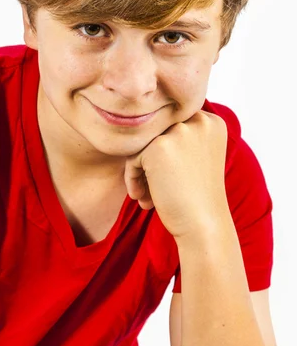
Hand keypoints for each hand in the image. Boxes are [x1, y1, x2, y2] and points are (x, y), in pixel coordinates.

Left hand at [123, 110, 230, 240]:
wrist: (203, 226)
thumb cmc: (198, 197)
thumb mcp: (198, 157)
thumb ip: (179, 136)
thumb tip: (141, 125)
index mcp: (212, 121)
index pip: (173, 125)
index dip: (165, 150)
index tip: (168, 176)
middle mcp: (199, 120)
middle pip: (157, 131)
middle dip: (151, 160)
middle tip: (152, 189)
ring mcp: (179, 131)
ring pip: (143, 143)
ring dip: (141, 170)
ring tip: (146, 195)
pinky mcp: (158, 146)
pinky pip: (133, 157)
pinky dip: (133, 178)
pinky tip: (143, 198)